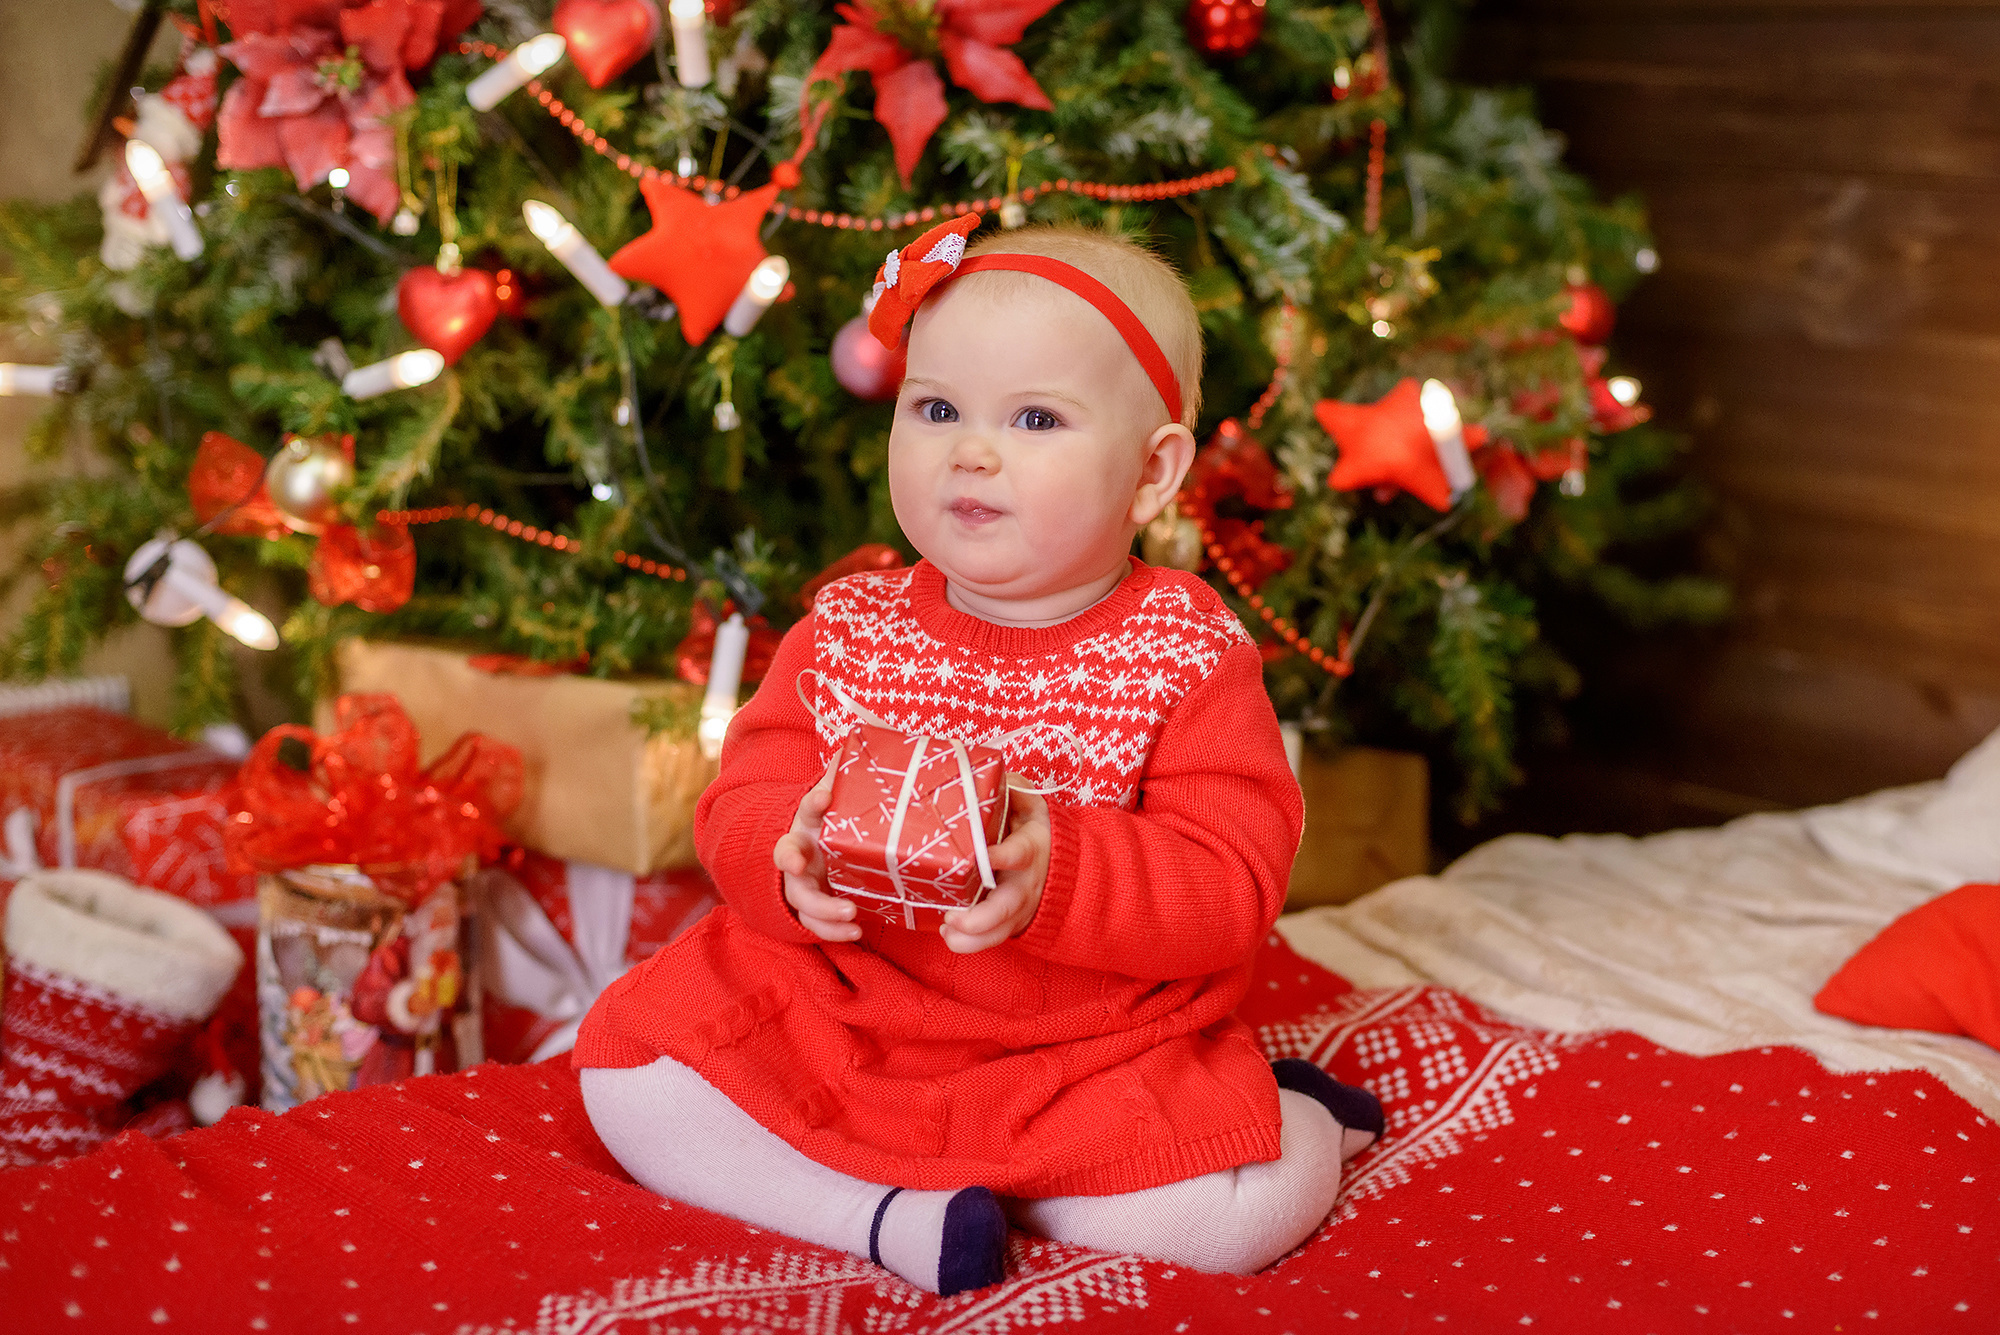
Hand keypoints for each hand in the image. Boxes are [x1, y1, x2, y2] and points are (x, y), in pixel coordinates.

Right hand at [775, 760, 860, 943]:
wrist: (819, 855)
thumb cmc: (836, 824)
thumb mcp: (843, 800)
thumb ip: (850, 776)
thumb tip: (868, 739)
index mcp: (809, 822)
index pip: (806, 808)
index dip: (814, 802)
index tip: (824, 796)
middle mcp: (800, 851)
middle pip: (786, 857)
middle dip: (792, 862)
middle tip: (802, 866)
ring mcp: (803, 882)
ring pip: (800, 899)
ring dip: (822, 909)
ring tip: (851, 914)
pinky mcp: (813, 907)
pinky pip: (815, 924)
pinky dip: (833, 931)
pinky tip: (857, 930)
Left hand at [940, 779, 1049, 953]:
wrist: (1060, 867)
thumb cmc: (1034, 831)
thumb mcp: (1030, 804)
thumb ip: (1012, 789)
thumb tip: (983, 775)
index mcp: (1030, 849)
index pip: (1017, 854)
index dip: (1000, 858)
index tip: (981, 857)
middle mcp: (1024, 884)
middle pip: (1005, 908)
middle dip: (979, 918)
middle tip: (952, 917)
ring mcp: (1018, 909)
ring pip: (998, 932)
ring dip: (970, 937)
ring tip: (946, 928)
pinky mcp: (1009, 924)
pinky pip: (991, 940)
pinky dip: (968, 942)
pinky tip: (947, 933)